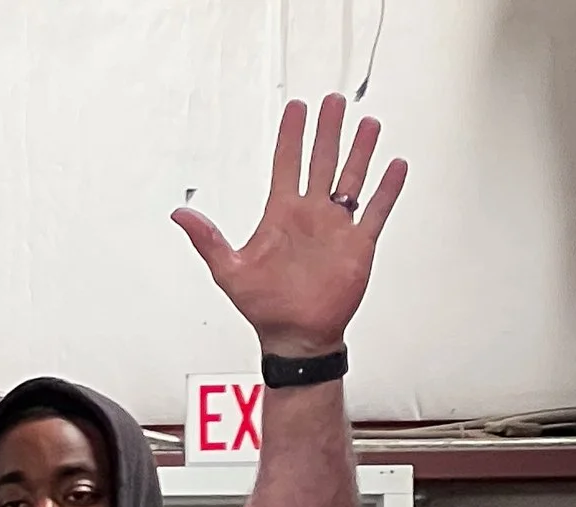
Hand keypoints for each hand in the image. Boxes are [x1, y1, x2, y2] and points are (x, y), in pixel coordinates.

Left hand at [172, 94, 406, 357]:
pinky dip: (387, 189)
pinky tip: (395, 165)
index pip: (286, 164)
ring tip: (367, 124)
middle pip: (321, 162)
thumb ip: (206, 239)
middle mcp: (310, 215)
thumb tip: (179, 214)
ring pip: (351, 179)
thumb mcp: (228, 270)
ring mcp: (336, 227)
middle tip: (333, 102)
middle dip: (327, 131)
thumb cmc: (263, 307)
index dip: (290, 136)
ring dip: (360, 152)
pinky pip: (376, 211)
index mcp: (280, 216)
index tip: (296, 109)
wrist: (294, 335)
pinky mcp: (358, 244)